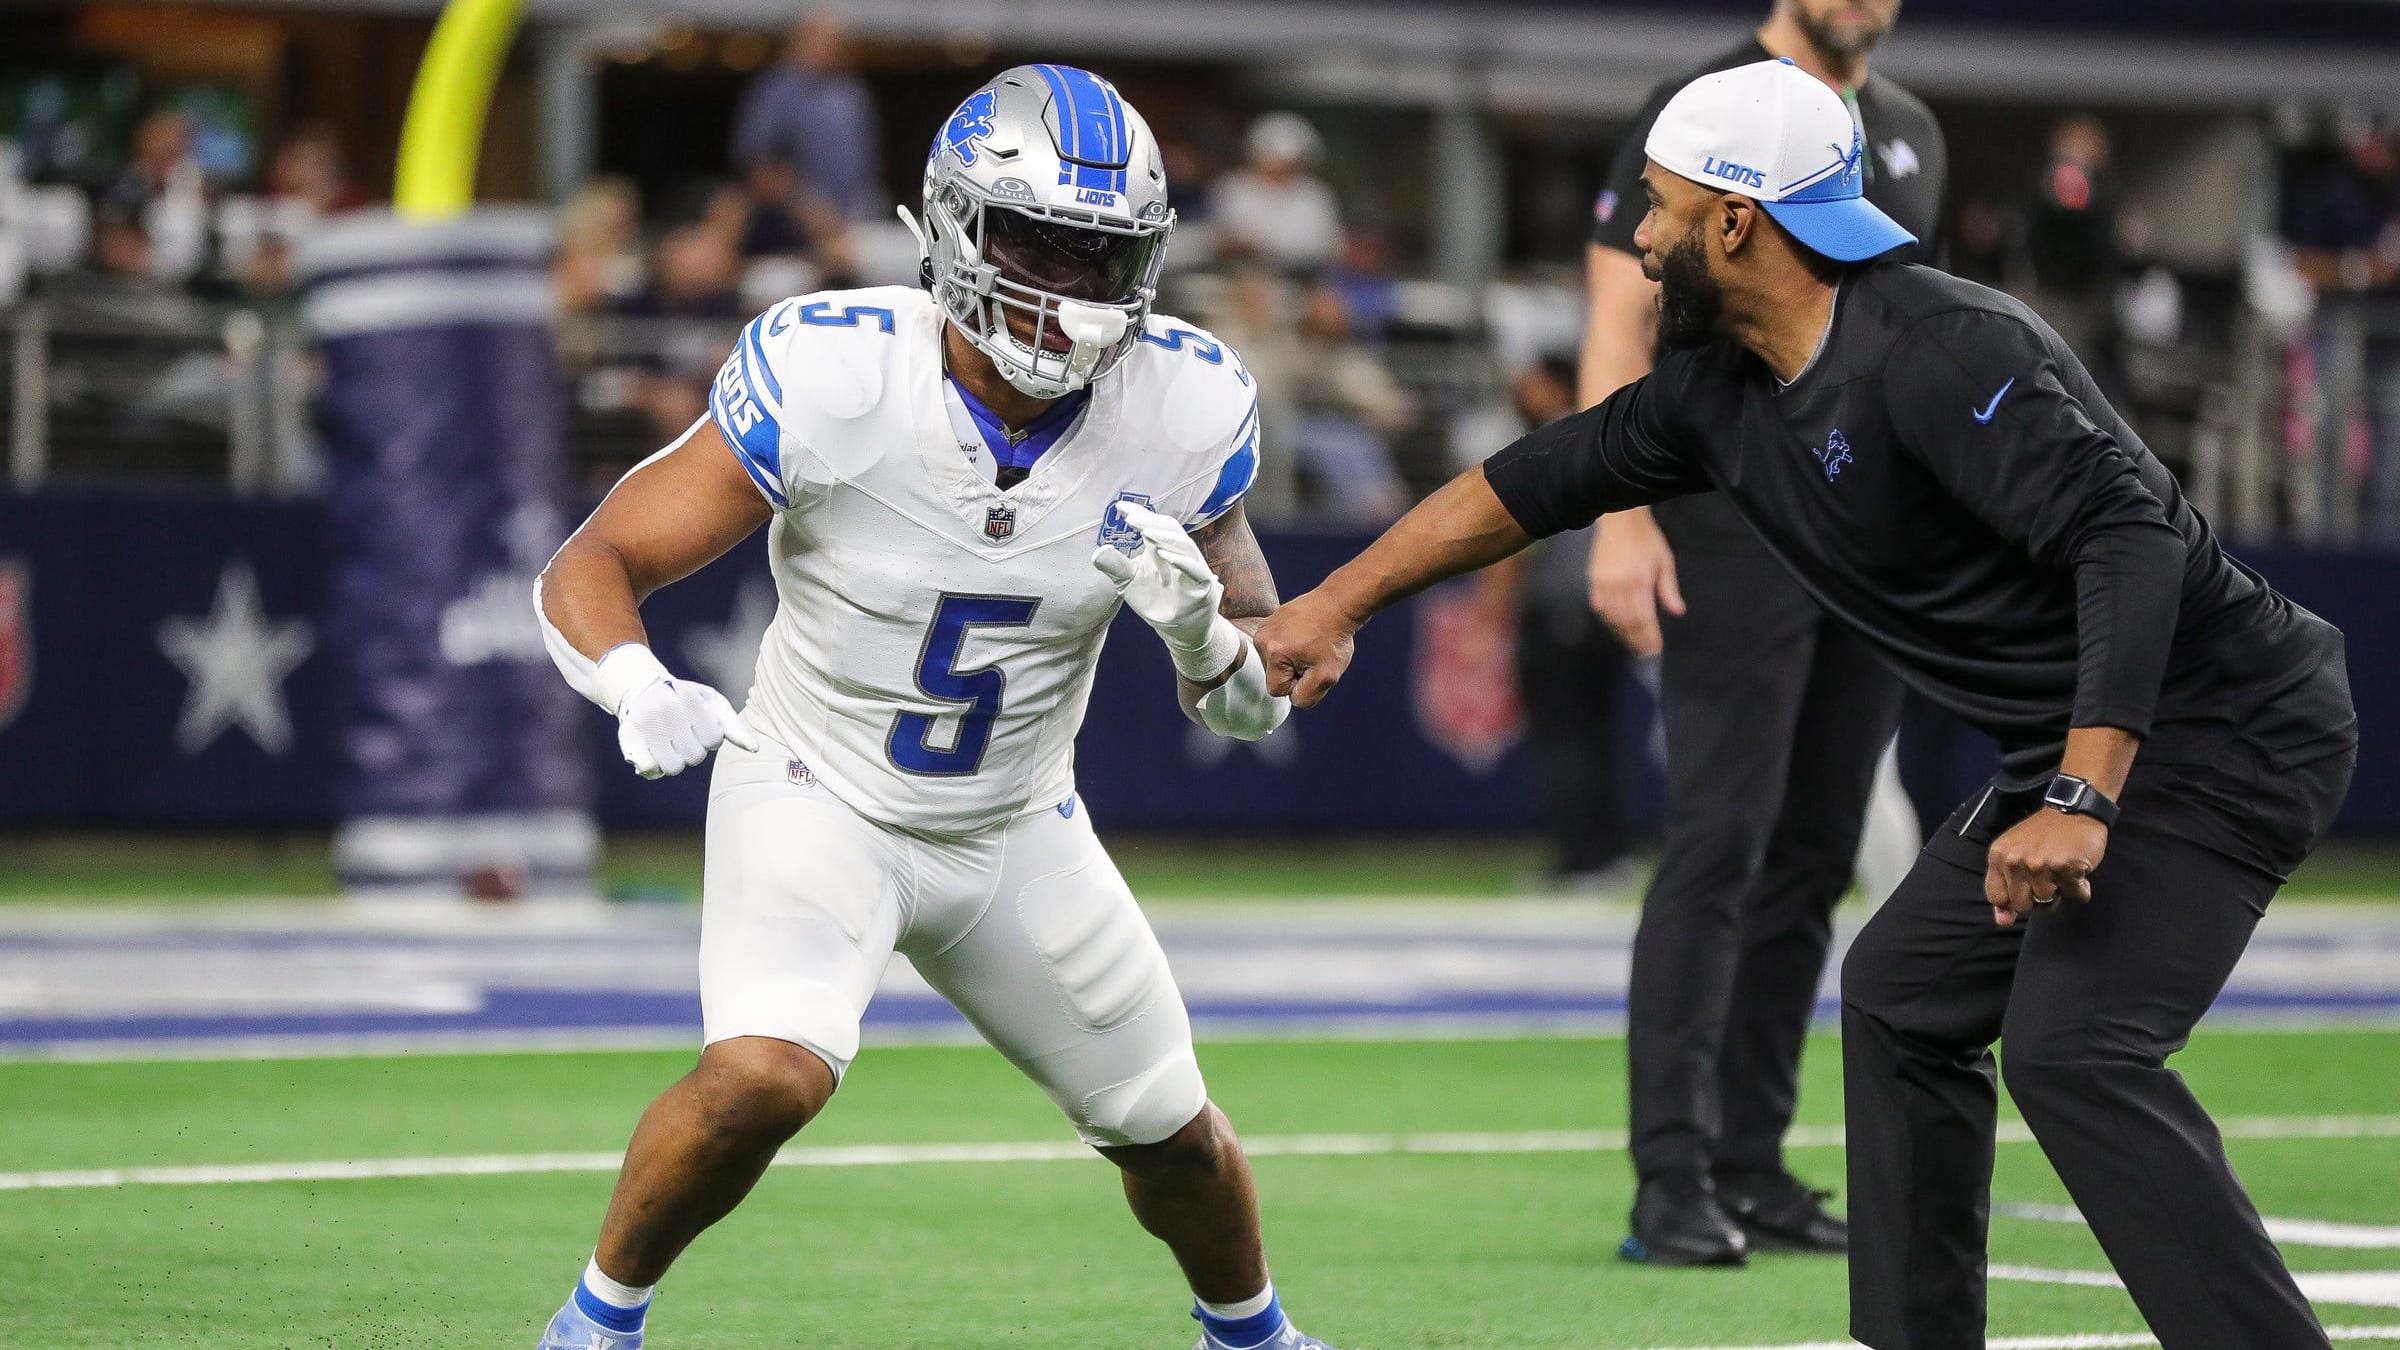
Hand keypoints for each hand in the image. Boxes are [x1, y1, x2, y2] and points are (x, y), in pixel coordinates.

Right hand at [616, 673, 758, 778]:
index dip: (711, 738)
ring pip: (673, 767)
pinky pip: (649, 769)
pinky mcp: (626, 738)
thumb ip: (734, 726)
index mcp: (688, 697)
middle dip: (694, 750)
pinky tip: (655, 751)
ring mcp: (644, 724)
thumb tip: (754, 749)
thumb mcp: (713, 704)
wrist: (643, 688)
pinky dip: (655, 767)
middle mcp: (664, 709)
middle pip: (694, 757)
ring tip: (671, 743)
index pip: (713, 740)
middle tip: (684, 736)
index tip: (701, 726)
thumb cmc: (687, 700)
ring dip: (676, 760)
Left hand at [1092, 502, 1231, 674]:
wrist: (1178, 628)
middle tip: (1131, 518)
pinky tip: (1165, 555)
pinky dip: (1182, 562)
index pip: (1153, 524)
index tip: (1119, 507)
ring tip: (1146, 531)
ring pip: (1183, 545)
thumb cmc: (1155, 599)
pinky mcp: (1202, 586)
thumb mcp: (1129, 581)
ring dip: (1165, 537)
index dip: (1138, 513)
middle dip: (1151, 521)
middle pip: (1169, 529)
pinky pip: (1195, 570)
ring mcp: (1193, 568)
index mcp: (1162, 547)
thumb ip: (1115, 566)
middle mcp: (1179, 553)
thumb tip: (1097, 551)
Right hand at [1253, 589, 1358, 707]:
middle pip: (1273, 675)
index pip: (1277, 690)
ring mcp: (1264, 628)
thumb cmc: (1334, 639)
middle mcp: (1261, 639)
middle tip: (1313, 654)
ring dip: (1292, 659)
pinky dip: (1290, 645)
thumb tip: (1292, 698)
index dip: (1298, 684)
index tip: (1312, 667)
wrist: (1338, 604)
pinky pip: (1276, 647)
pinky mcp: (1269, 621)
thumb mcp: (1327, 676)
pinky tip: (1305, 635)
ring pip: (1274, 662)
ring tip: (1310, 643)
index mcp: (1272, 653)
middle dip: (1293, 671)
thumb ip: (1306, 697)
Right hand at [1587, 508, 1684, 655]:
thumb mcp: (1664, 561)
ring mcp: (1604, 583)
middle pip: (1627, 621)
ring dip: (1622, 632)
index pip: (1644, 617)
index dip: (1649, 636)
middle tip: (1643, 652)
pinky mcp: (1593, 580)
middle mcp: (1620, 585)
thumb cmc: (1647, 540)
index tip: (1654, 649)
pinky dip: (1608, 619)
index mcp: (1640, 580)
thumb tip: (1678, 612)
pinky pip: (1600, 607)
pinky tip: (1615, 626)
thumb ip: (1669, 589)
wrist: (1620, 521)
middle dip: (1636, 639)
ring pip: (1612, 617)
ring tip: (1631, 643)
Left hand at [1984, 808, 2108, 926]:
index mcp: (1998, 856)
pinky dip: (2080, 889)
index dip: (2012, 899)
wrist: (2075, 809)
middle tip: (2048, 876)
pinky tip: (2078, 870)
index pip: (1996, 897)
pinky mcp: (2066, 867)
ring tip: (2063, 870)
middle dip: (2037, 898)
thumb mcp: (2015, 853)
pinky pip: (2075, 896)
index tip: (2025, 888)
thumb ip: (2005, 887)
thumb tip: (2002, 922)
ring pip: (2048, 903)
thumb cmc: (2045, 834)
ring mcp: (2040, 864)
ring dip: (2060, 892)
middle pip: (2023, 905)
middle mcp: (2016, 861)